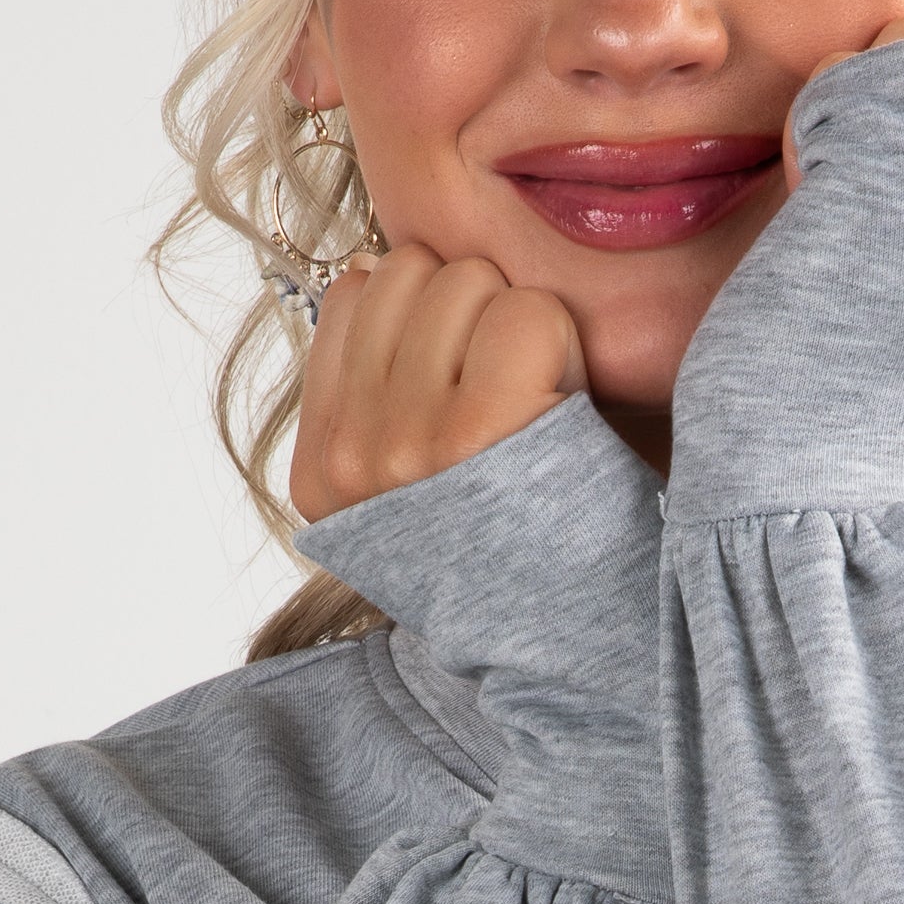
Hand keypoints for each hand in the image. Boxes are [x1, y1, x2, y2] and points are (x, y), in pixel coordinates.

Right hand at [290, 245, 585, 523]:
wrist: (582, 637)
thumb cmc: (517, 539)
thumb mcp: (412, 476)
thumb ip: (373, 377)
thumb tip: (369, 266)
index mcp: (321, 468)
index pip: (354, 292)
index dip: (429, 313)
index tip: (464, 382)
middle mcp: (350, 458)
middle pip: (411, 271)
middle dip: (474, 308)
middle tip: (512, 392)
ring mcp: (405, 446)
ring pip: (468, 280)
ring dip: (521, 322)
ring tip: (538, 403)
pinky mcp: (476, 433)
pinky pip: (525, 312)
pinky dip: (564, 346)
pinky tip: (564, 407)